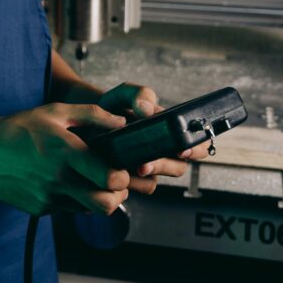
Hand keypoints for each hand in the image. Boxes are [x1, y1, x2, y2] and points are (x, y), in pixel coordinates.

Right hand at [0, 102, 130, 216]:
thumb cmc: (19, 129)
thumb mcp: (55, 112)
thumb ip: (92, 114)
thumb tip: (121, 121)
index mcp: (66, 152)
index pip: (109, 177)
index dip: (123, 177)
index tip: (121, 168)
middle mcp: (59, 179)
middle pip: (106, 204)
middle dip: (118, 196)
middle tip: (115, 183)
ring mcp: (49, 197)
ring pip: (90, 210)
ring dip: (97, 198)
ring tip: (93, 181)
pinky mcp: (40, 208)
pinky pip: (68, 209)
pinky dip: (74, 199)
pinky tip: (64, 181)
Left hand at [97, 82, 209, 196]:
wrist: (85, 120)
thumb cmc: (112, 106)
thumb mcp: (124, 94)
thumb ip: (138, 94)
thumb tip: (147, 110)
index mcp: (170, 130)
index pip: (197, 143)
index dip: (196, 148)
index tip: (183, 149)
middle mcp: (162, 152)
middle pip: (178, 166)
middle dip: (164, 166)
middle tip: (148, 162)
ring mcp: (146, 167)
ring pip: (156, 179)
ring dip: (146, 174)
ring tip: (134, 166)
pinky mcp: (129, 180)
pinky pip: (136, 187)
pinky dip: (129, 182)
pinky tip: (118, 171)